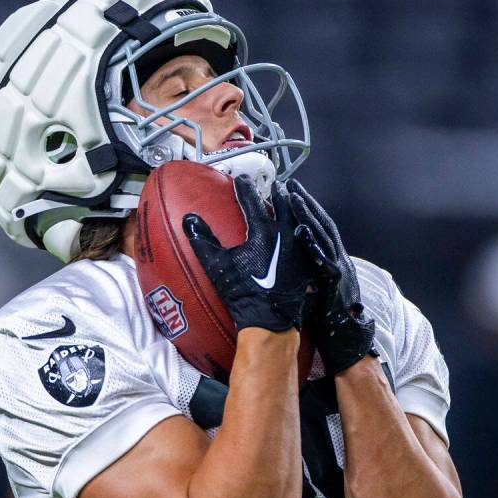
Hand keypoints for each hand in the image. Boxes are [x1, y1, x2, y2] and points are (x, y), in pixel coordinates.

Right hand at [183, 177, 314, 331]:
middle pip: (283, 204)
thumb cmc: (242, 292)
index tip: (240, 179)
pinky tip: (301, 230)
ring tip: (291, 200)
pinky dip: (303, 228)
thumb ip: (202, 240)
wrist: (269, 319)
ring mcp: (300, 248)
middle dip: (276, 193)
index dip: (244, 187)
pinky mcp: (308, 261)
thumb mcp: (217, 266)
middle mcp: (285, 234)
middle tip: (273, 186)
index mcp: (262, 231)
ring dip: (294, 207)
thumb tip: (189, 219)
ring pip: (300, 218)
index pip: (252, 200)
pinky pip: (308, 237)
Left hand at [287, 179, 376, 373]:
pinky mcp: (335, 285)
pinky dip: (311, 244)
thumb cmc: (330, 323)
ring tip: (292, 197)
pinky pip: (322, 260)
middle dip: (307, 203)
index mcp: (335, 263)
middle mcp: (340, 262)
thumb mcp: (320, 293)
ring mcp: (340, 272)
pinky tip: (298, 230)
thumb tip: (290, 269)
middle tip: (291, 184)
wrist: (351, 347)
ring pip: (323, 236)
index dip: (309, 210)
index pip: (322, 229)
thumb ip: (310, 278)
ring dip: (307, 215)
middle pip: (323, 225)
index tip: (294, 192)